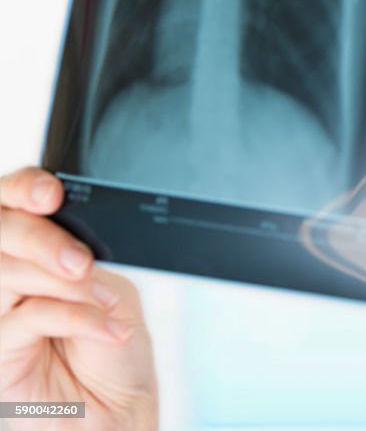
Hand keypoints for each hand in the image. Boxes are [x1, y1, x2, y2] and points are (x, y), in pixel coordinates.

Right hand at [0, 167, 158, 429]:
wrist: (121, 410)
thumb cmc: (115, 351)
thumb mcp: (110, 287)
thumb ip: (82, 256)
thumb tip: (66, 237)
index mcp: (35, 251)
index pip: (10, 203)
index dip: (23, 189)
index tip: (51, 195)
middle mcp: (8, 278)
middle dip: (39, 238)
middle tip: (81, 262)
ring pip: (4, 272)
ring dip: (62, 282)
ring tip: (98, 298)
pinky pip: (24, 318)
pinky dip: (73, 317)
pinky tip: (103, 328)